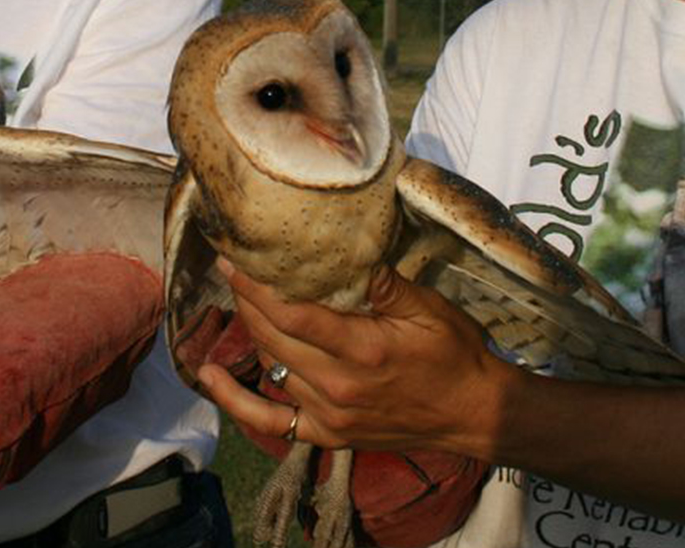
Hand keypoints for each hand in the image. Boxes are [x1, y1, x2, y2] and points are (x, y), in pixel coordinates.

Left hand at [196, 261, 510, 459]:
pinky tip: (210, 376)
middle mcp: (338, 385)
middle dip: (246, 301)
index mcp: (362, 349)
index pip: (293, 315)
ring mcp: (330, 414)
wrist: (474, 413)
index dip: (256, 288)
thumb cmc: (455, 354)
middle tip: (231, 269)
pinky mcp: (329, 434)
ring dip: (250, 334)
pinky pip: (272, 421)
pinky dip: (236, 401)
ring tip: (240, 301)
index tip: (233, 260)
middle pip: (273, 338)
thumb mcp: (428, 308)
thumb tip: (348, 250)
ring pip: (271, 367)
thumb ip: (383, 283)